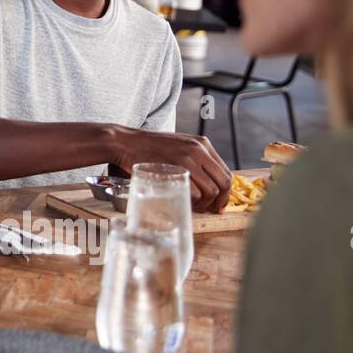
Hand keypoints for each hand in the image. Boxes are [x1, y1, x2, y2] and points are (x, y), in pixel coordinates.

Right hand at [113, 126, 232, 212]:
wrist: (126, 142)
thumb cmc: (149, 148)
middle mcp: (200, 149)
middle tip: (211, 209)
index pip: (226, 172)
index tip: (219, 203)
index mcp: (203, 144)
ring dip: (206, 203)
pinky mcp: (177, 168)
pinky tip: (184, 201)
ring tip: (194, 206)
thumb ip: (195, 159)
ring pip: (211, 190)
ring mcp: (189, 158)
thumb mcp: (178, 146)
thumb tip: (208, 183)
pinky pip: (196, 192)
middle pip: (224, 182)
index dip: (226, 192)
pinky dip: (193, 202)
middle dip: (220, 201)